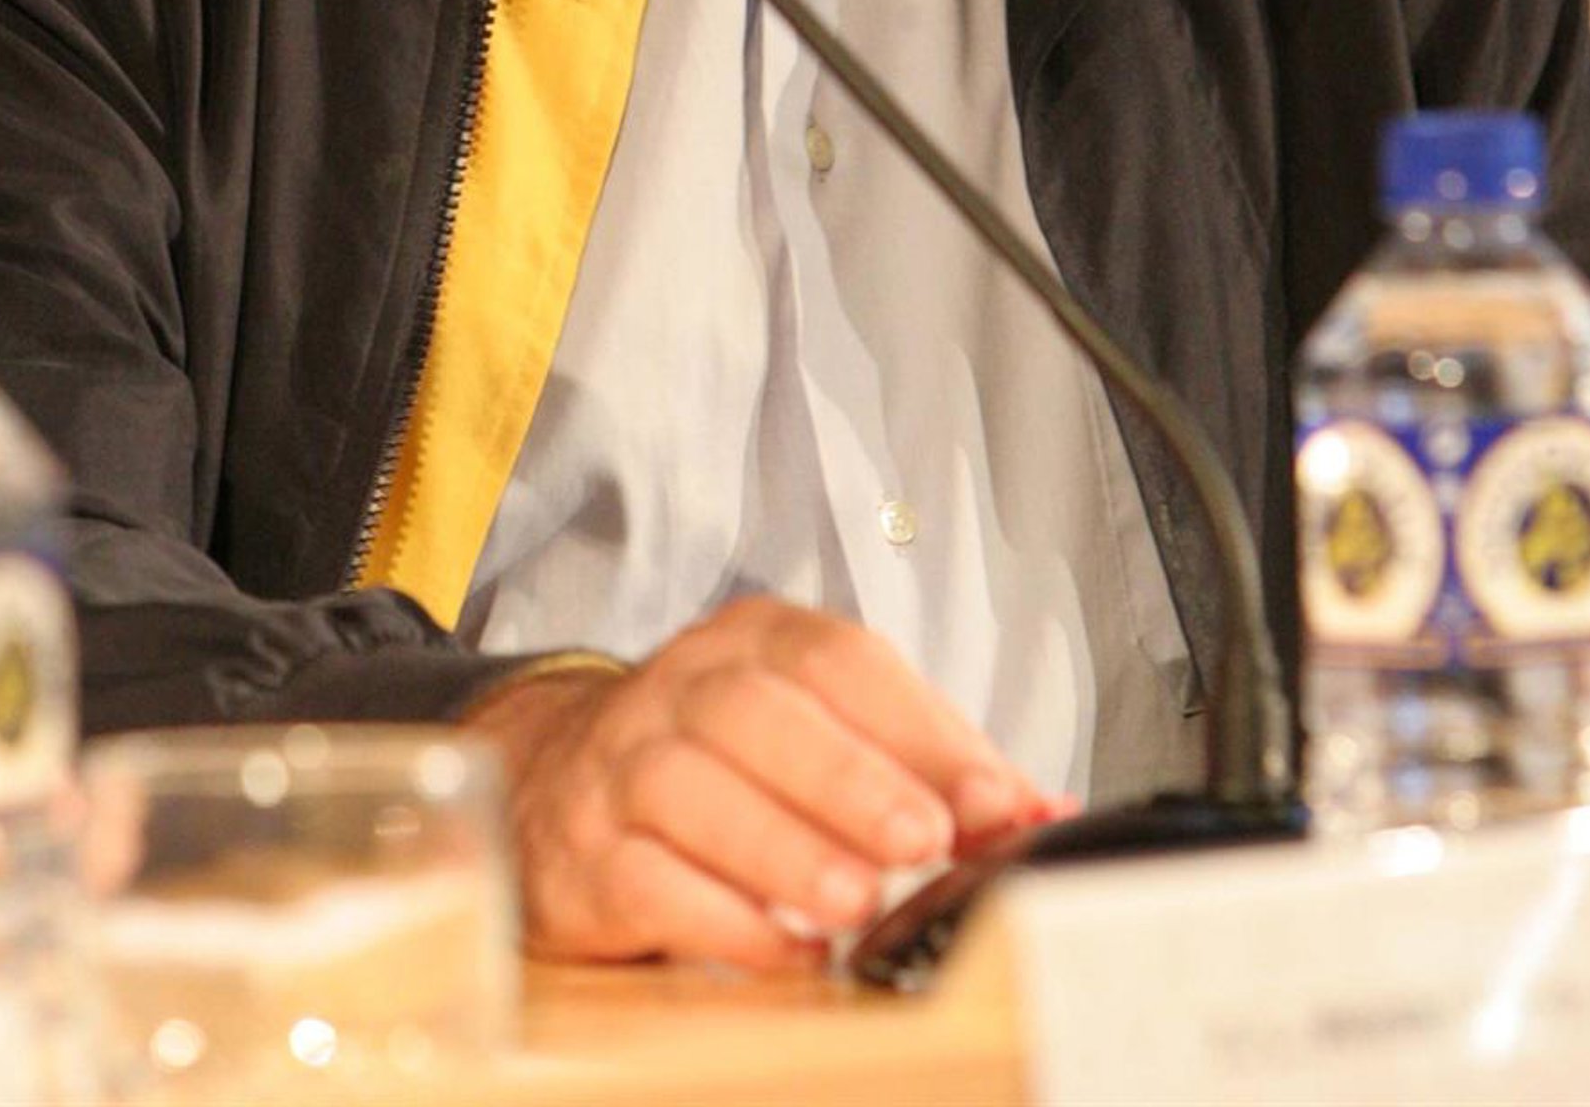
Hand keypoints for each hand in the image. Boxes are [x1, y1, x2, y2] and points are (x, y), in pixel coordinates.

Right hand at [459, 593, 1061, 967]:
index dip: (920, 726)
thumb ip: (923, 766)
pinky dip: (722, 919)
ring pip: (691, 788)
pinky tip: (787, 950)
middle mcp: (679, 687)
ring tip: (859, 902)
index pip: (838, 659)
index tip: (992, 797)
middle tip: (923, 840)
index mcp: (750, 640)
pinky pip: (645, 880)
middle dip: (851, 778)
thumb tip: (1036, 811)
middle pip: (758, 711)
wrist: (553, 780)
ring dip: (784, 848)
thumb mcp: (818, 732)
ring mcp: (620, 766)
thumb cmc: (723, 760)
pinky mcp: (583, 855)